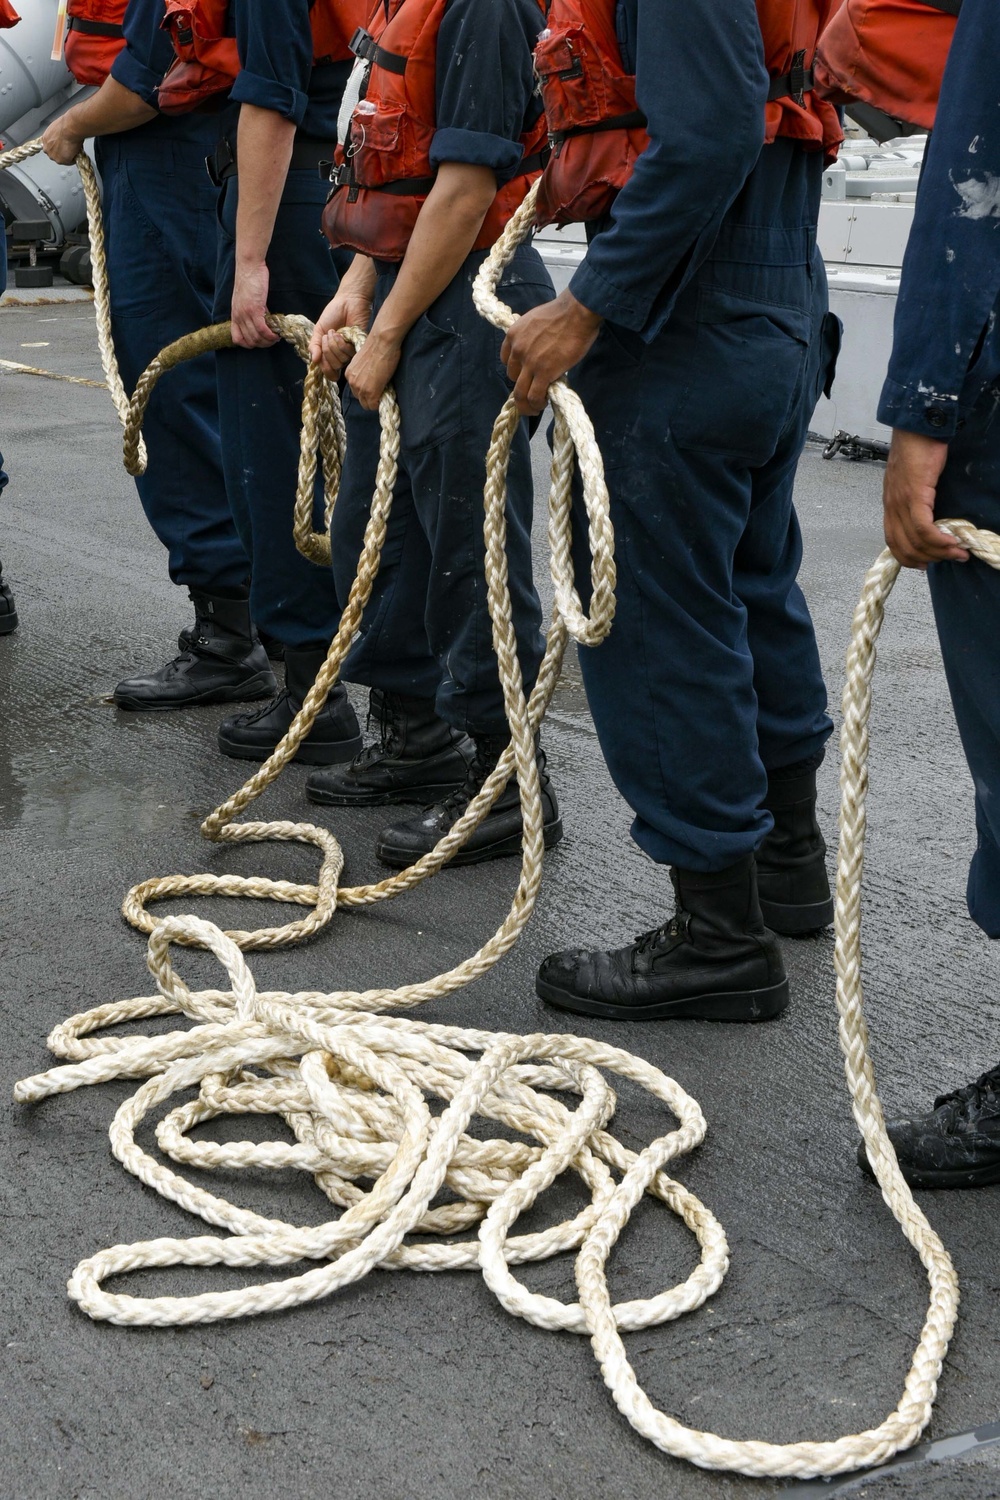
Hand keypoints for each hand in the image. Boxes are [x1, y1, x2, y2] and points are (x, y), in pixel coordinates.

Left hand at [41, 115, 84, 165]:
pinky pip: (69, 162)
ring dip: (67, 156)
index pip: (50, 146)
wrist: (70, 128)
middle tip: (69, 148)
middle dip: (61, 153)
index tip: (62, 146)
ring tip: (74, 150)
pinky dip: (73, 159)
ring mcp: (53, 156)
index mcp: (45, 139)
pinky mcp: (61, 160)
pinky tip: (76, 152)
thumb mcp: (57, 128)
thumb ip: (57, 135)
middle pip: (54, 154)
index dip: (58, 146)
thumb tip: (62, 137)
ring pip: (61, 159)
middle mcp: (47, 149)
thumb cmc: (65, 125)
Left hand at [231, 260, 277, 347]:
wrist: (249, 267)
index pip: (237, 339)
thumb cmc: (249, 280)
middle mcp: (239, 317)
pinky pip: (262, 329)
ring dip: (269, 341)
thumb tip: (264, 321)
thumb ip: (251, 312)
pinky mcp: (254, 309)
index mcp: (235, 315)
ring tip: (276, 337)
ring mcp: (245, 314)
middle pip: (250, 341)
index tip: (260, 340)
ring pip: (257, 337)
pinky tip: (277, 333)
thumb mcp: (246, 300)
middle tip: (273, 340)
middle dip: (263, 344)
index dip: (249, 344)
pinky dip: (271, 335)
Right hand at [309, 290, 374, 378]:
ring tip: (333, 332)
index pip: (329, 371)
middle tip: (326, 337)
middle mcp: (342, 355)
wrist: (347, 302)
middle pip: (333, 367)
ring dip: (333, 346)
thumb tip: (314, 360)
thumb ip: (314, 345)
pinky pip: (348, 353)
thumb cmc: (333, 315)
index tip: (319, 360)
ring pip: (341, 361)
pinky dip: (341, 343)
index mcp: (331, 353)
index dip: (324, 369)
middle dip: (326, 352)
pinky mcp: (359, 347)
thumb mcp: (319, 330)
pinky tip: (341, 333)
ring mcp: (351, 352)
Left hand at [344, 330, 401, 409]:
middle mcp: (351, 381)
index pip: (356, 391)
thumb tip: (373, 381)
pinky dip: (380, 403)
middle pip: (360, 399)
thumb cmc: (378, 347)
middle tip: (381, 390)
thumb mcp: (366, 362)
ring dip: (375, 400)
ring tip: (384, 390)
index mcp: (350, 373)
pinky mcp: (370, 392)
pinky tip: (386, 393)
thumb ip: (365, 373)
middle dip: (370, 397)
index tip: (376, 387)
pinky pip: (373, 406)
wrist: (382, 342)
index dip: (367, 392)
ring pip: (366, 404)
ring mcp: (360, 388)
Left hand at [501, 289, 602, 415]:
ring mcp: (529, 362)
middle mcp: (517, 349)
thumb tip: (539, 351)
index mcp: (513, 335)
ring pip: (519, 392)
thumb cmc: (564, 313)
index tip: (525, 375)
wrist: (576, 312)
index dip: (516, 370)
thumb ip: (532, 338)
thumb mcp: (536, 322)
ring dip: (526, 403)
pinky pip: (534, 395)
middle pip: (512, 377)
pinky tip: (543, 404)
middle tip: (532, 392)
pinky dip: (536, 404)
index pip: (505, 360)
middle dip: (521, 386)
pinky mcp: (544, 372)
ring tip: (535, 408)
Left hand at [882, 428, 967, 567]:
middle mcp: (891, 507)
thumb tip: (931, 516)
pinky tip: (952, 542)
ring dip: (938, 551)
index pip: (893, 541)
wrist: (916, 428)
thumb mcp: (911, 481)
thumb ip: (916, 500)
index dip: (908, 557)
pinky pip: (923, 527)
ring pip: (915, 540)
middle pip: (904, 546)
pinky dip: (938, 539)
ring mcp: (900, 502)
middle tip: (950, 559)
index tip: (925, 565)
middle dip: (928, 559)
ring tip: (958, 553)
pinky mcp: (913, 495)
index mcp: (890, 505)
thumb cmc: (917, 449)